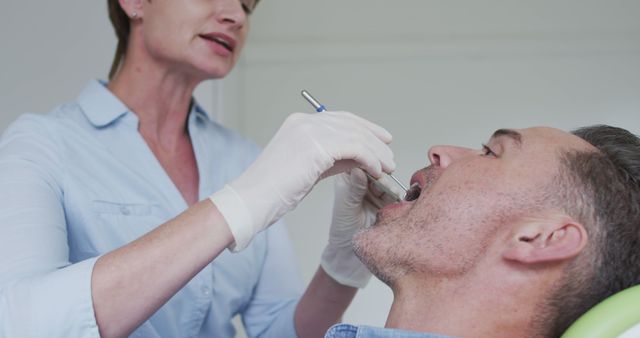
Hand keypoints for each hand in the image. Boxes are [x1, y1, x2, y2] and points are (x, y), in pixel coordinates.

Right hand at [210, 112, 394, 250]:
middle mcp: (305, 122)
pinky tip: (376, 171)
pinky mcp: (317, 146)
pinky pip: (355, 148)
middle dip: (375, 139)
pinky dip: (370, 159)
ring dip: (376, 152)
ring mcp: (310, 131)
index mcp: (300, 123)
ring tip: (388, 168)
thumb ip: (332, 158)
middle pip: (351, 124)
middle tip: (390, 155)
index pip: (341, 119)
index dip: (365, 128)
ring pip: (356, 136)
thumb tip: (359, 157)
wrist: (252, 199)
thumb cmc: (274, 190)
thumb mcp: (309, 168)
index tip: (382, 140)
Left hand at [321, 169, 401, 287]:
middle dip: (378, 173)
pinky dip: (395, 194)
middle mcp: (362, 182)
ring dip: (387, 184)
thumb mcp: (346, 206)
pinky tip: (391, 199)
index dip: (365, 159)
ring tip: (384, 193)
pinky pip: (395, 192)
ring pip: (386, 179)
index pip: (357, 161)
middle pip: (375, 167)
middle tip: (379, 180)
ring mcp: (375, 191)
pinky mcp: (387, 201)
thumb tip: (359, 168)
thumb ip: (354, 188)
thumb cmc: (342, 229)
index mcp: (347, 179)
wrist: (351, 252)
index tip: (370, 164)